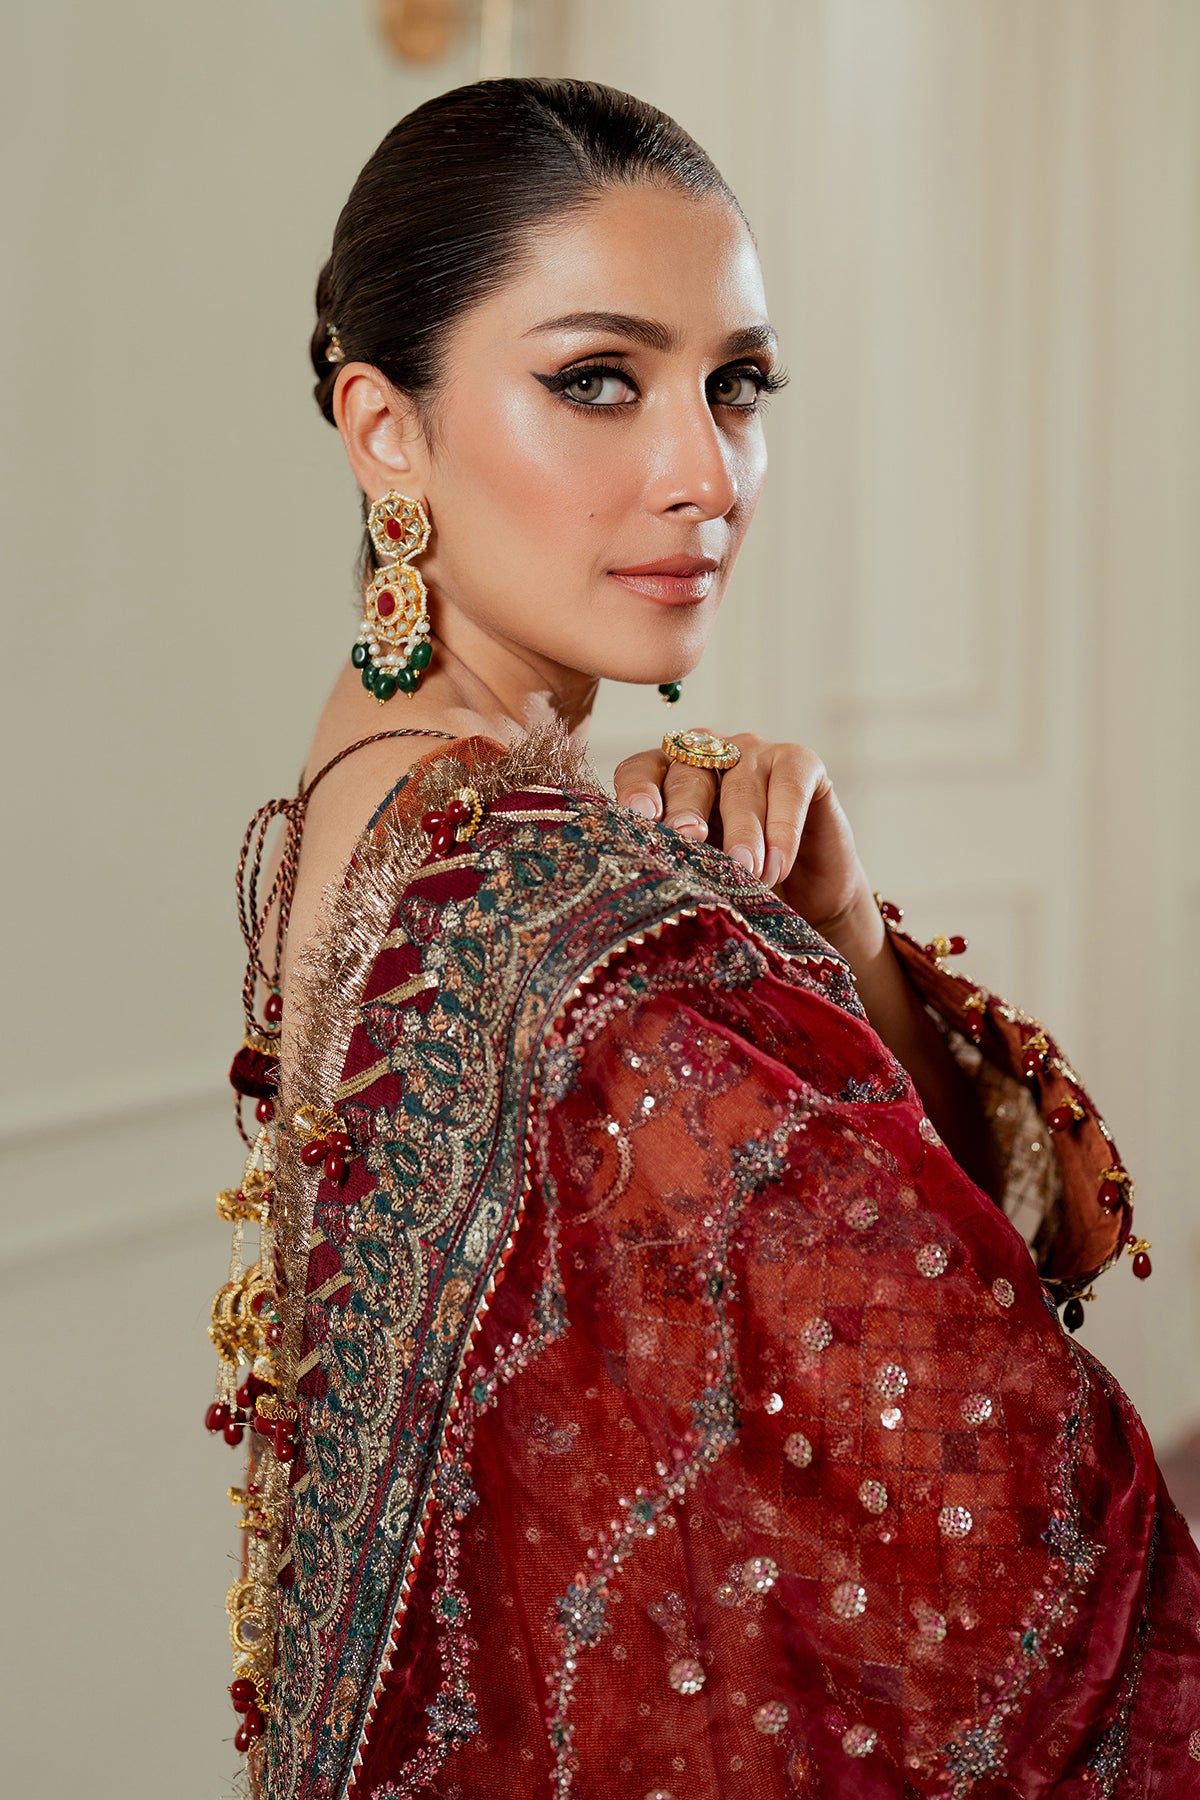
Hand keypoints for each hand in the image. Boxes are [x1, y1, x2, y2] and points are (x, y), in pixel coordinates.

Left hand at [613, 732, 883, 966]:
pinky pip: (788, 787)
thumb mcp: (699, 872)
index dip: (639, 788)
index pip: (642, 769)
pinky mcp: (800, 762)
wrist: (806, 899)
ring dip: (743, 832)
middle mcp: (707, 755)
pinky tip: (778, 865)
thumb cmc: (739, 882)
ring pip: (740, 786)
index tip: (641, 815)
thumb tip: (650, 874)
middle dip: (688, 808)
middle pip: (689, 775)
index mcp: (667, 776)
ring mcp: (754, 753)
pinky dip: (783, 828)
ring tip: (748, 873)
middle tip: (691, 838)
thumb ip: (674, 860)